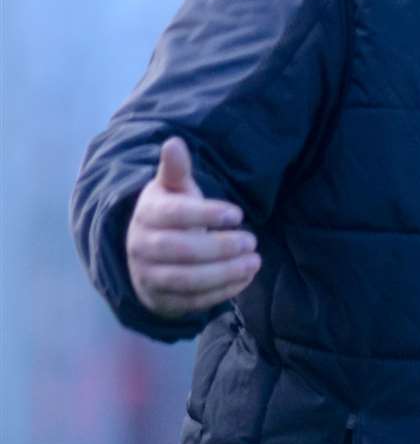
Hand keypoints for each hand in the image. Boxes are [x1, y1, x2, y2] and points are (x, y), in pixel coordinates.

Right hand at [125, 137, 260, 318]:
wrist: (149, 255)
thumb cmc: (171, 214)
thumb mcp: (174, 190)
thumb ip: (176, 170)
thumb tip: (174, 142)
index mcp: (146, 215)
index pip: (173, 215)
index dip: (206, 214)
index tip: (238, 214)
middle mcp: (141, 247)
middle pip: (179, 250)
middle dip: (220, 247)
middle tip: (252, 240)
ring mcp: (148, 277)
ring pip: (186, 279)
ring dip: (225, 272)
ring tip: (255, 261)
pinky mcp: (161, 301)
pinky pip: (192, 301)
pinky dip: (222, 291)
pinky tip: (245, 277)